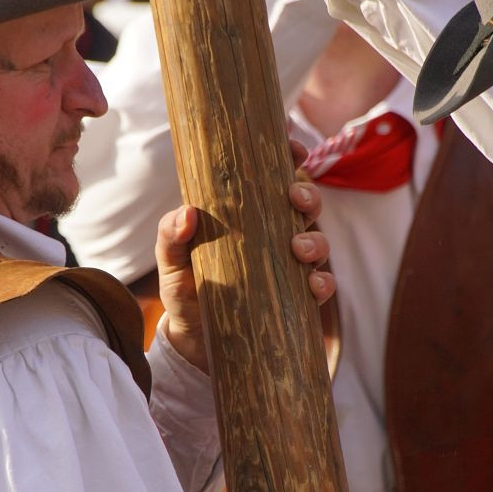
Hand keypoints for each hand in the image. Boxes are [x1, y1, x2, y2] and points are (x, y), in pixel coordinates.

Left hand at [156, 176, 333, 372]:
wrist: (192, 342)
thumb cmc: (183, 290)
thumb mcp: (170, 262)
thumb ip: (170, 236)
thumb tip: (187, 213)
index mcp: (248, 216)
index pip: (275, 179)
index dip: (291, 159)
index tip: (295, 149)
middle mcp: (274, 236)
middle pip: (305, 205)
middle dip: (308, 196)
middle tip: (295, 198)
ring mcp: (288, 267)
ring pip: (318, 243)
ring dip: (316, 240)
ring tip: (298, 247)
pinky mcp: (296, 300)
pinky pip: (320, 286)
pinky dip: (322, 282)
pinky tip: (312, 284)